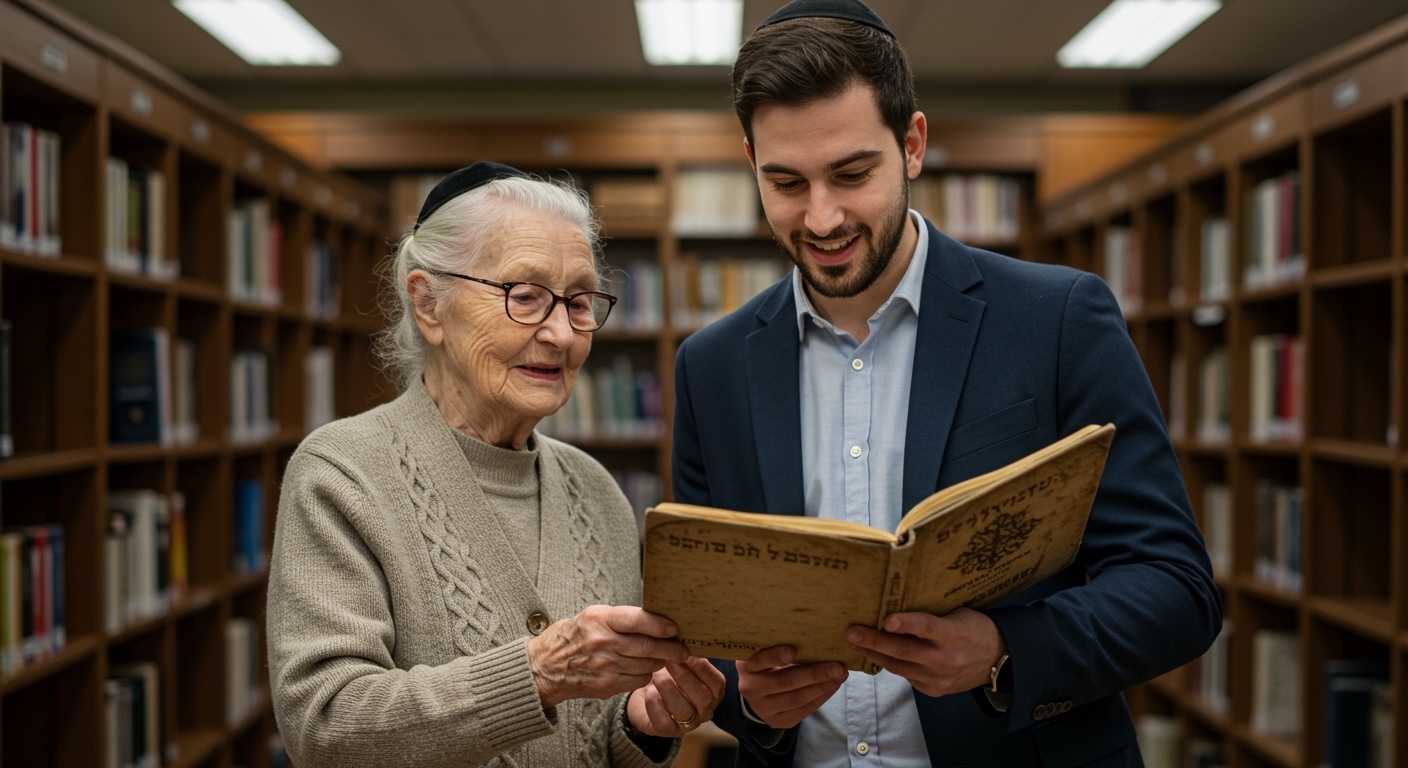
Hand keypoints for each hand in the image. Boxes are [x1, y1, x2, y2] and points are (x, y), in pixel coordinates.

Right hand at [527, 605, 689, 708]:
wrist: (544, 667)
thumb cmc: (571, 637)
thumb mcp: (591, 617)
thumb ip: (620, 618)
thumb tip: (655, 620)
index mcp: (599, 619)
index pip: (637, 620)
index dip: (659, 624)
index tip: (674, 628)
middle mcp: (602, 642)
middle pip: (647, 646)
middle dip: (671, 648)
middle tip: (684, 648)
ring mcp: (605, 666)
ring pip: (647, 665)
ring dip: (661, 662)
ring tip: (668, 657)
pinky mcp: (606, 685)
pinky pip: (638, 680)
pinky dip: (647, 675)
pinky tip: (645, 669)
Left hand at [627, 657, 727, 736]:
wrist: (647, 693)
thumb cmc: (669, 674)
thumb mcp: (681, 663)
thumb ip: (688, 654)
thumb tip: (687, 636)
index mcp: (712, 691)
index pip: (717, 683)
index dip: (705, 670)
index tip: (689, 655)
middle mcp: (704, 710)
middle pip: (702, 698)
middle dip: (685, 678)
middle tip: (670, 661)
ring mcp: (687, 723)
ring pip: (683, 711)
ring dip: (669, 689)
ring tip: (656, 675)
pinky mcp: (667, 730)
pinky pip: (663, 721)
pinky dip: (655, 704)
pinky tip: (648, 690)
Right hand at [736, 645, 845, 728]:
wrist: (755, 690)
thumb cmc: (766, 662)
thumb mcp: (765, 650)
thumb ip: (780, 644)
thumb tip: (814, 635)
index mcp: (747, 666)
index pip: (760, 661)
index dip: (775, 657)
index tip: (792, 651)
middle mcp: (751, 688)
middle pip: (785, 682)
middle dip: (815, 674)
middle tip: (837, 667)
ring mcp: (763, 707)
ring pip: (797, 698)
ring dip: (822, 687)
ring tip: (839, 676)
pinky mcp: (777, 720)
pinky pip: (803, 710)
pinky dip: (821, 698)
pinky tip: (832, 687)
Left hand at [847, 608, 1005, 697]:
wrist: (998, 661)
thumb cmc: (974, 629)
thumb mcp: (957, 614)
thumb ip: (931, 616)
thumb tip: (895, 607)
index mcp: (954, 634)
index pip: (927, 627)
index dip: (906, 623)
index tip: (886, 619)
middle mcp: (945, 659)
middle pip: (904, 651)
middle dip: (873, 641)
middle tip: (852, 633)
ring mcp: (939, 678)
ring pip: (899, 666)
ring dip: (874, 654)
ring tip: (855, 643)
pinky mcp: (933, 690)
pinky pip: (906, 676)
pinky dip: (890, 664)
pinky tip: (876, 654)